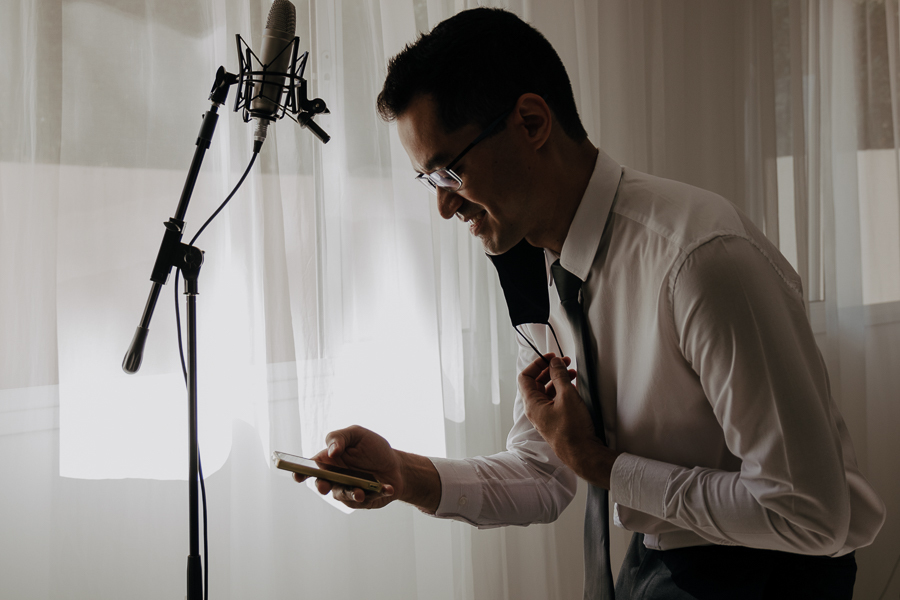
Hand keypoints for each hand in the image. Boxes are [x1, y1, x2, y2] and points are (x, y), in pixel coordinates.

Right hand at [293, 425, 400, 509]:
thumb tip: (331, 452)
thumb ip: (340, 438)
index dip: (300, 471)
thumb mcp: (358, 434)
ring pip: (344, 495)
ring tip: (361, 492)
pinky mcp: (362, 501)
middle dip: (322, 486)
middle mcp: (336, 478)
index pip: (311, 466)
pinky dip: (377, 493)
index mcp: (330, 461)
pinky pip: (365, 500)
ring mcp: (348, 490)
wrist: (396, 466)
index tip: (297, 475)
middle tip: (325, 486)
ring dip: (351, 494)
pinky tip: (387, 488)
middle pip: (322, 484)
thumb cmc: (374, 449)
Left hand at [518, 354, 617, 488]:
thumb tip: (554, 363)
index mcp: (532, 404)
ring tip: (572, 373)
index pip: (525, 377)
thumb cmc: (573, 430)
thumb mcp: (567, 396)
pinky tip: (574, 388)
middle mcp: (535, 410)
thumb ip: (559, 376)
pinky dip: (562, 391)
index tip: (551, 358)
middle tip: (563, 363)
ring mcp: (545, 417)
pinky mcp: (556, 421)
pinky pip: (554, 401)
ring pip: (547, 392)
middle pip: (536, 383)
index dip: (537, 364)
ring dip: (557, 380)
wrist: (583, 454)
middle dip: (549, 370)